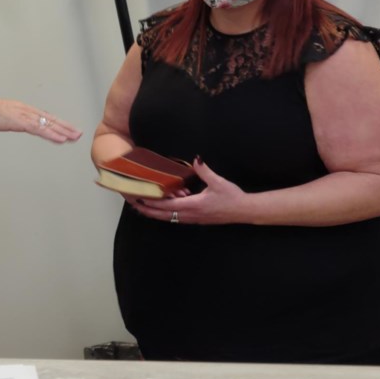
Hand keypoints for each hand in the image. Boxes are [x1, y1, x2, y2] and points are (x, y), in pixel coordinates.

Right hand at [0, 94, 81, 143]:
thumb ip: (8, 120)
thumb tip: (11, 123)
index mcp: (21, 109)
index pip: (42, 117)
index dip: (55, 123)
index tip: (65, 128)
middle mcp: (25, 110)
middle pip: (49, 119)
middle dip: (64, 126)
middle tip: (78, 133)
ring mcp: (23, 115)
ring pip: (47, 124)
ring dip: (63, 131)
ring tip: (75, 137)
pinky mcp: (19, 122)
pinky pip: (40, 129)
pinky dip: (52, 134)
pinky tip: (61, 139)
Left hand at [128, 157, 247, 224]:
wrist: (245, 211)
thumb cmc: (232, 196)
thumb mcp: (218, 181)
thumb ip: (205, 170)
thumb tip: (196, 159)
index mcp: (194, 205)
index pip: (167, 205)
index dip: (152, 203)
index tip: (140, 199)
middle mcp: (191, 215)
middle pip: (164, 215)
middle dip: (148, 210)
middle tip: (134, 205)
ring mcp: (194, 219)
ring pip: (170, 218)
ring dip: (156, 213)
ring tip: (144, 208)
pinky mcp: (197, 219)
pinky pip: (178, 218)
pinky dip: (167, 213)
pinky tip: (163, 208)